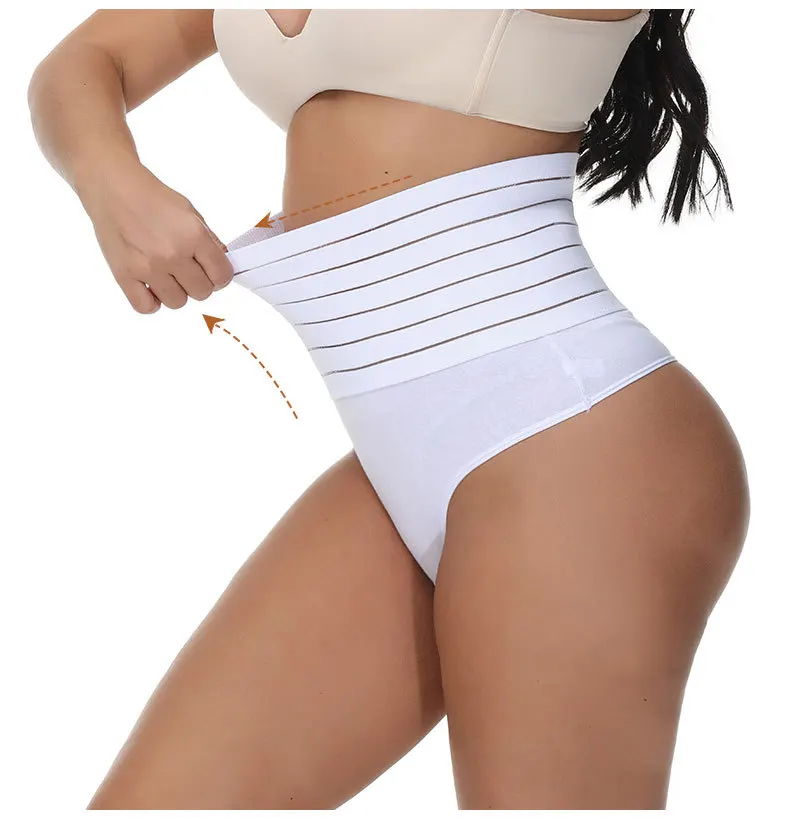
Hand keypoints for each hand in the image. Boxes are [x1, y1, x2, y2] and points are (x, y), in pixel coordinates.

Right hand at [80, 163, 233, 312]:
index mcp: (193, 236)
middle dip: (199, 283)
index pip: (222, 276)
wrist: (114, 187)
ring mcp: (147, 267)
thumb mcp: (191, 212)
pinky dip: (151, 302)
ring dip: (176, 292)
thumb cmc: (152, 198)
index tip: (213, 272)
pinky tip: (151, 287)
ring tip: (167, 275)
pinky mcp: (124, 275)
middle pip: (202, 293)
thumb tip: (223, 263)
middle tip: (188, 270)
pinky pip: (146, 307)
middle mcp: (172, 254)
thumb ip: (210, 241)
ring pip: (177, 303)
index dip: (220, 275)